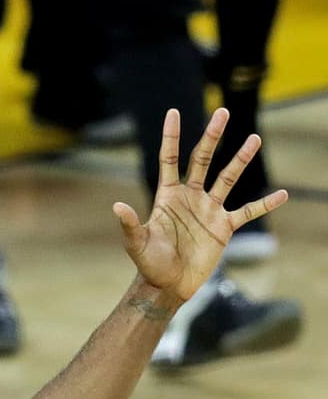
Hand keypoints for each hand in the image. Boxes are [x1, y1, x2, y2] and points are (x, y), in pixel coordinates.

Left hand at [112, 108, 288, 303]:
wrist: (168, 286)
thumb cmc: (149, 264)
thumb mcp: (137, 244)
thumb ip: (129, 224)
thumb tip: (117, 206)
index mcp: (168, 196)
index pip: (169, 160)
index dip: (171, 137)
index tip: (173, 113)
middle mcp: (190, 197)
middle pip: (203, 160)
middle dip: (212, 137)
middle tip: (222, 112)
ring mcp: (209, 210)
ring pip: (228, 178)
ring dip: (241, 160)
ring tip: (254, 139)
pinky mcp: (223, 227)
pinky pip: (248, 211)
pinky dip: (264, 204)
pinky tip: (282, 194)